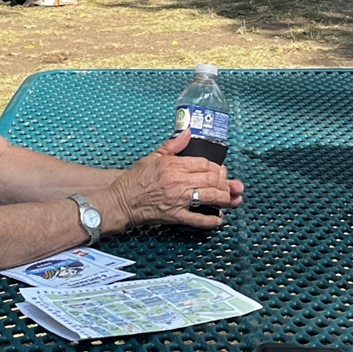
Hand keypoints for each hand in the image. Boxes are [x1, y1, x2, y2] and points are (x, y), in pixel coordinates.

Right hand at [104, 131, 243, 229]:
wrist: (122, 200)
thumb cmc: (136, 179)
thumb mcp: (154, 156)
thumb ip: (174, 145)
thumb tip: (188, 132)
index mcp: (173, 165)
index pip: (204, 164)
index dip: (217, 167)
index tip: (221, 171)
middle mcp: (178, 182)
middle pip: (211, 180)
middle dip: (225, 182)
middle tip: (230, 185)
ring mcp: (177, 200)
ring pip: (209, 197)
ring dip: (224, 198)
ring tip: (230, 199)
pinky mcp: (175, 216)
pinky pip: (197, 219)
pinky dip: (211, 220)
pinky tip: (218, 218)